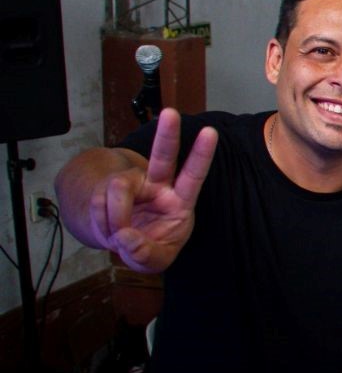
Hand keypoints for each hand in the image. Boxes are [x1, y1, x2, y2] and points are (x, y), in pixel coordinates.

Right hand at [93, 109, 216, 272]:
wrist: (118, 240)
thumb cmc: (147, 246)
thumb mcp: (156, 260)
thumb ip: (146, 254)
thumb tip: (126, 236)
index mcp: (180, 200)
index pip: (194, 175)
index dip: (202, 155)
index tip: (211, 132)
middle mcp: (159, 185)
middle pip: (163, 156)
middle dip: (167, 135)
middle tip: (171, 113)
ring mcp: (132, 183)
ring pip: (118, 189)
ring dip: (113, 218)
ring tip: (117, 235)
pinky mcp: (107, 187)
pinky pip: (98, 202)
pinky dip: (100, 223)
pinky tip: (108, 230)